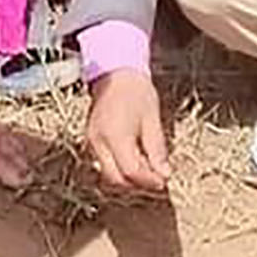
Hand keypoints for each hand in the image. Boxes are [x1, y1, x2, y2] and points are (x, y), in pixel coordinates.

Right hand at [87, 70, 170, 192]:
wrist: (115, 72)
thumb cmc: (136, 92)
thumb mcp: (152, 119)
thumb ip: (157, 149)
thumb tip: (164, 174)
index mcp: (115, 135)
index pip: (131, 171)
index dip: (149, 180)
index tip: (164, 180)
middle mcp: (99, 142)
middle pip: (115, 178)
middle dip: (137, 184)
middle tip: (157, 179)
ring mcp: (92, 142)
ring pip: (108, 174)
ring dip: (128, 178)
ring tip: (148, 170)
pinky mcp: (91, 140)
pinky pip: (104, 163)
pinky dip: (120, 168)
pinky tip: (135, 160)